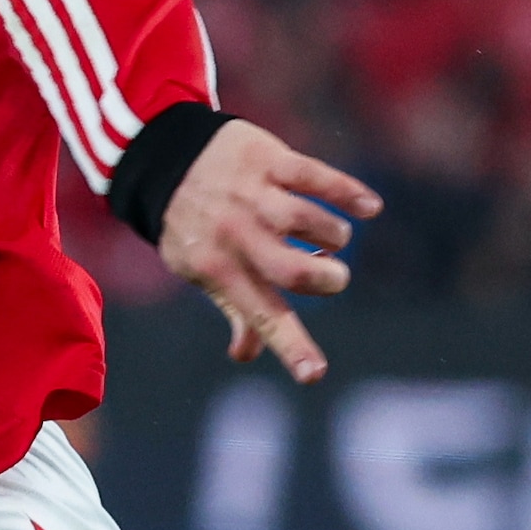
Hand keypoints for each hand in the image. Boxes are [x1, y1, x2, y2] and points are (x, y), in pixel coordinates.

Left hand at [156, 117, 379, 384]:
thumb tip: (246, 355)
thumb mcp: (198, 268)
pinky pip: (316, 176)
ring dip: (334, 236)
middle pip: (294, 270)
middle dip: (328, 279)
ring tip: (332, 238)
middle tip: (332, 275)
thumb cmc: (190, 223)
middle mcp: (237, 234)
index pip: (260, 316)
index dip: (289, 346)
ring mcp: (253, 195)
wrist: (162, 154)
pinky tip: (368, 207)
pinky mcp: (269, 159)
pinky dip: (349, 193)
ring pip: (310, 221)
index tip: (314, 374)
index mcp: (220, 269)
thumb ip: (232, 308)